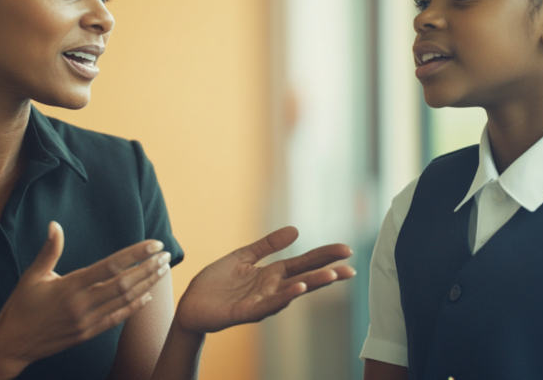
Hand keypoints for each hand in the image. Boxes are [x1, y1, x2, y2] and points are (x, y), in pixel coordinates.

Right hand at [0, 222, 171, 375]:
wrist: (12, 344)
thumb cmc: (21, 306)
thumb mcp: (32, 276)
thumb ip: (49, 250)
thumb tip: (55, 225)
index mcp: (70, 286)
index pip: (110, 265)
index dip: (135, 254)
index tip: (154, 244)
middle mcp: (81, 304)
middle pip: (124, 283)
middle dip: (148, 268)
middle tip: (165, 255)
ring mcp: (86, 321)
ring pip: (125, 301)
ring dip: (147, 284)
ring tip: (163, 270)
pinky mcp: (87, 334)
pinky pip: (116, 319)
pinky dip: (134, 307)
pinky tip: (148, 296)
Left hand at [175, 226, 354, 334]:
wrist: (191, 305)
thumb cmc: (216, 283)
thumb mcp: (243, 256)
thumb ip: (267, 245)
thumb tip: (296, 230)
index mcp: (271, 274)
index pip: (304, 263)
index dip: (324, 256)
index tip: (346, 250)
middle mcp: (271, 289)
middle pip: (305, 278)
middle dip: (328, 273)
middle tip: (351, 268)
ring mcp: (261, 301)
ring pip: (291, 292)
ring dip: (311, 284)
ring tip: (331, 275)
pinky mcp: (246, 312)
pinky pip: (268, 305)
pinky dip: (284, 297)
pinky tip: (298, 288)